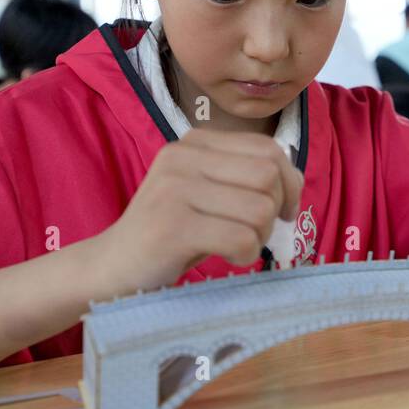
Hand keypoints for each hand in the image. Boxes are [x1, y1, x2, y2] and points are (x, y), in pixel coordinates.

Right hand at [91, 128, 301, 290]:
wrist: (113, 266)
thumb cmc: (173, 233)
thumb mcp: (208, 192)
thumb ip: (246, 176)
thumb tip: (295, 179)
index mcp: (195, 142)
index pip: (268, 149)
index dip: (289, 182)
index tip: (281, 210)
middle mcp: (182, 156)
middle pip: (269, 176)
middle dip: (275, 211)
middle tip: (255, 232)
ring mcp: (175, 190)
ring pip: (260, 209)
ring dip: (259, 237)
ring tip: (235, 245)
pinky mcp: (173, 227)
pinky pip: (242, 239)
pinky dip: (245, 255)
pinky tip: (225, 258)